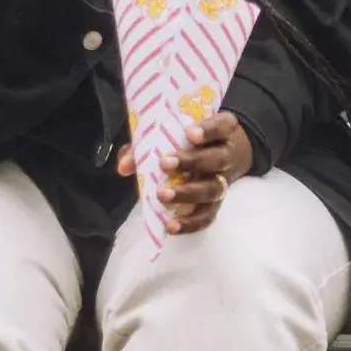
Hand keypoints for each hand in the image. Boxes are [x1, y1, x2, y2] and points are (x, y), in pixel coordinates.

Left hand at [118, 110, 253, 235]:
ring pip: (213, 189)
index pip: (223, 126)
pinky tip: (170, 225)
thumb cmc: (189, 139)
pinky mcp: (215, 203)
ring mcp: (223, 181)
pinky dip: (190, 223)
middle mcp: (226, 155)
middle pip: (217, 159)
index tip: (189, 133)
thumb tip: (124, 166)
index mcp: (222, 131)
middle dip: (192, 161)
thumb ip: (145, 145)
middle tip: (165, 163)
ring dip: (188, 194)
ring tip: (163, 196)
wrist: (219, 154)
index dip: (208, 130)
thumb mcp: (171, 133)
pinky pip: (207, 215)